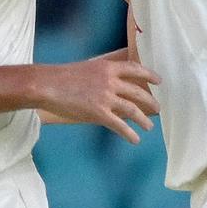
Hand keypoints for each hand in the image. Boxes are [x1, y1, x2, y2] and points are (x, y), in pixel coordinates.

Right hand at [37, 59, 159, 143]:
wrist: (47, 85)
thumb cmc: (62, 77)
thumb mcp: (87, 68)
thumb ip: (102, 75)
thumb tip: (113, 84)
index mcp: (108, 67)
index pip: (135, 69)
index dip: (149, 75)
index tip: (159, 81)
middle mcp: (111, 81)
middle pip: (138, 92)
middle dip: (150, 102)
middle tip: (158, 108)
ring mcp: (106, 97)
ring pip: (132, 109)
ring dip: (143, 119)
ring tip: (149, 126)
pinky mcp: (98, 113)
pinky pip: (119, 125)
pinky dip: (129, 133)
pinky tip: (135, 139)